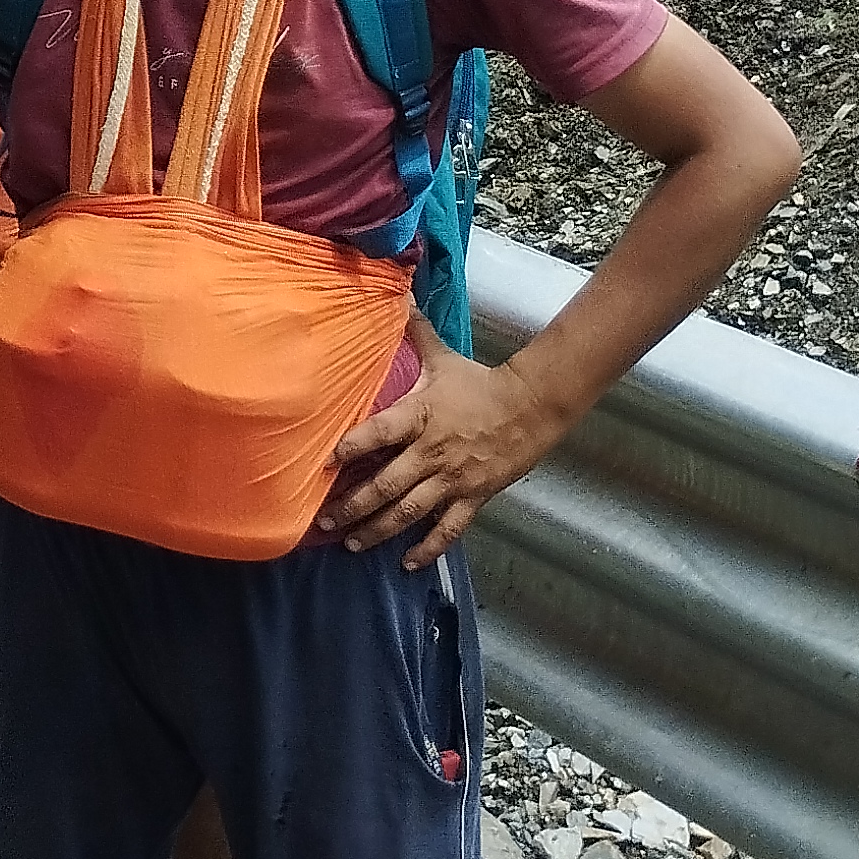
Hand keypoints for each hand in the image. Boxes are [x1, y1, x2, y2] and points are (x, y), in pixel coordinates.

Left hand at [319, 320, 580, 569]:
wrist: (532, 408)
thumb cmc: (479, 382)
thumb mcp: (444, 358)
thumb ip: (415, 333)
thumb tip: (397, 294)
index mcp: (420, 417)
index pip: (380, 432)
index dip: (353, 447)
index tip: (326, 462)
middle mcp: (432, 452)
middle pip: (388, 484)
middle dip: (354, 505)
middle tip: (325, 521)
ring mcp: (453, 479)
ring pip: (411, 513)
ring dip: (379, 530)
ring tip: (352, 544)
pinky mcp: (473, 497)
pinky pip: (448, 529)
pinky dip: (427, 548)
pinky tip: (406, 563)